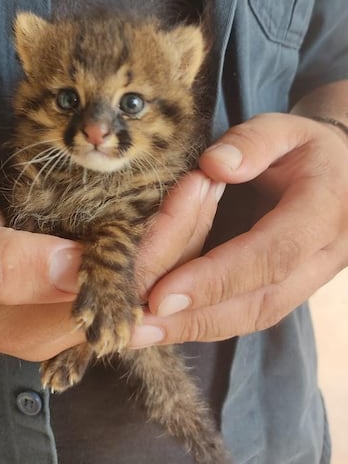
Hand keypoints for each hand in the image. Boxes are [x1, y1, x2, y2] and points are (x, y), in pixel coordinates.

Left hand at [133, 113, 347, 345]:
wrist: (340, 175)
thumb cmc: (304, 148)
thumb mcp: (284, 129)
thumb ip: (253, 142)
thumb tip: (214, 167)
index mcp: (322, 213)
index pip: (269, 255)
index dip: (215, 279)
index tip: (162, 296)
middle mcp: (320, 257)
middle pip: (257, 301)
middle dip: (194, 318)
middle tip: (137, 329)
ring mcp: (305, 278)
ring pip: (251, 315)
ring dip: (193, 329)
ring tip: (142, 334)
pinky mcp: (285, 286)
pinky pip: (246, 312)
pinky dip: (204, 322)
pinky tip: (166, 325)